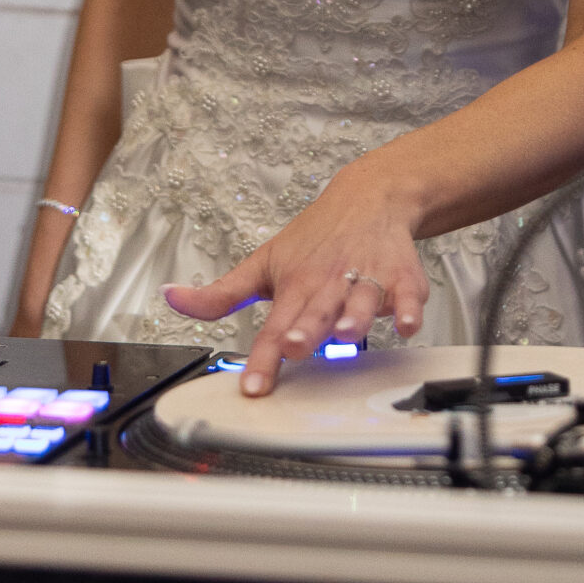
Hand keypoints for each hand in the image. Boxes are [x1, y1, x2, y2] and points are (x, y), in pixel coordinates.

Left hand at [162, 157, 429, 393]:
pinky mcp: (400, 276)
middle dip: (306, 330)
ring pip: (360, 301)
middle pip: (315, 310)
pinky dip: (411, 307)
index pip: (272, 327)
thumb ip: (221, 294)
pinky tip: (408, 322)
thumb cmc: (315, 237)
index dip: (262, 358)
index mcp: (295, 284)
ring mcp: (365, 278)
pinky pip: (408, 294)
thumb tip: (172, 299)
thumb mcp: (263, 262)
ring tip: (346, 334)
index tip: (254, 386)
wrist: (370, 196)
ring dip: (354, 318)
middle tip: (294, 347)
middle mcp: (329, 283)